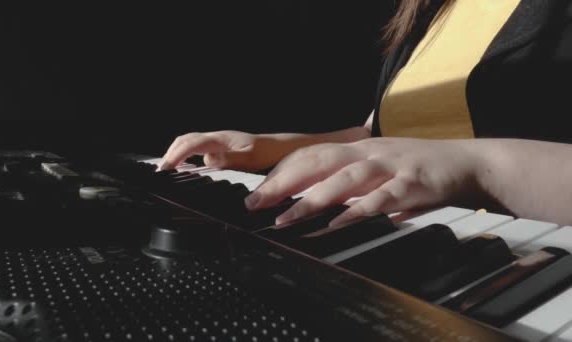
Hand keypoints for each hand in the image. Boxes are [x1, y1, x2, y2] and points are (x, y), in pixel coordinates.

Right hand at [158, 130, 278, 170]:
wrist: (283, 149)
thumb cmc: (269, 154)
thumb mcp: (249, 159)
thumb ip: (227, 159)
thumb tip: (205, 160)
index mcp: (220, 139)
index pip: (190, 144)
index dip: (174, 156)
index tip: (165, 169)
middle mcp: (218, 137)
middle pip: (186, 139)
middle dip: (171, 153)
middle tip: (161, 170)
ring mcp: (220, 140)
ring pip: (191, 141)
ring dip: (177, 151)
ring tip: (168, 167)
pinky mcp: (224, 145)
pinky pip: (199, 146)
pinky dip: (187, 153)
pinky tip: (188, 164)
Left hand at [244, 138, 482, 225]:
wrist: (469, 163)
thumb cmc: (420, 170)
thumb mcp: (379, 171)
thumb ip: (350, 186)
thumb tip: (317, 206)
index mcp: (358, 149)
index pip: (311, 154)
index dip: (282, 172)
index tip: (258, 192)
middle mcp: (369, 152)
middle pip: (318, 161)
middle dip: (283, 182)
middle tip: (256, 203)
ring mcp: (390, 166)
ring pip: (344, 178)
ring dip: (312, 199)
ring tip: (286, 218)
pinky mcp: (412, 183)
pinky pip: (381, 197)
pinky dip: (357, 210)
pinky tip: (338, 223)